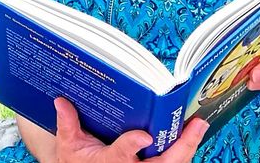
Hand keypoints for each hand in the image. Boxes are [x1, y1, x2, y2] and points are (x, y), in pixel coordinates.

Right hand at [54, 97, 208, 161]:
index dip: (133, 145)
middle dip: (182, 147)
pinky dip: (184, 150)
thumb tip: (61, 101)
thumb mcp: (68, 147)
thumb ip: (68, 125)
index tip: (144, 136)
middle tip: (197, 125)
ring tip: (198, 125)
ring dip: (188, 147)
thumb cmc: (78, 161)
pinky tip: (192, 133)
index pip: (121, 156)